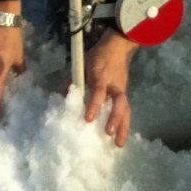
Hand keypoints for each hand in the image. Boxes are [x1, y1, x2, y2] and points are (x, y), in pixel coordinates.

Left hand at [83, 28, 138, 146]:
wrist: (118, 46)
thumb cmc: (98, 55)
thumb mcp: (83, 62)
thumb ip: (74, 79)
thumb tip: (64, 97)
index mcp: (102, 75)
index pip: (99, 91)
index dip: (94, 105)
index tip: (88, 119)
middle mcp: (114, 84)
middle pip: (119, 102)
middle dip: (114, 118)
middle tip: (108, 133)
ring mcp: (122, 89)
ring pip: (126, 109)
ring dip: (123, 126)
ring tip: (118, 144)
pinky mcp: (125, 94)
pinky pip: (126, 110)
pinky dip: (124, 124)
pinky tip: (120, 138)